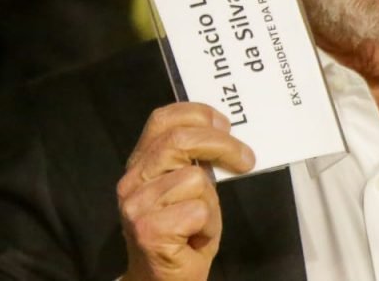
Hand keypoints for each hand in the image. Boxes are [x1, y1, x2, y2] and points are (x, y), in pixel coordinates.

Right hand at [118, 102, 254, 280]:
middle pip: (180, 141)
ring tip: (202, 219)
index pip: (162, 120)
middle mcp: (132, 181)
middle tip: (246, 158)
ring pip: (195, 179)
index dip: (197, 114)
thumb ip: (194, 161)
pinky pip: (198, 211)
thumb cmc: (181, 233)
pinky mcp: (149, 231)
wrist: (161, 280)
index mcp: (140, 163)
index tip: (225, 125)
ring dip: (211, 202)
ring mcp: (137, 206)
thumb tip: (226, 135)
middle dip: (222, 145)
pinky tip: (195, 237)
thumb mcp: (186, 188)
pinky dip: (208, 225)